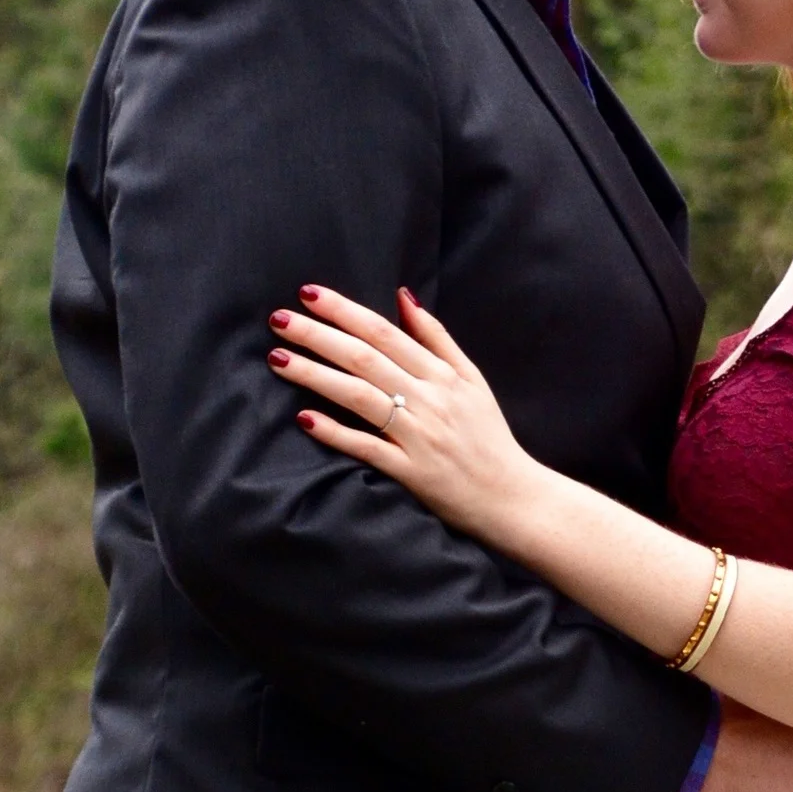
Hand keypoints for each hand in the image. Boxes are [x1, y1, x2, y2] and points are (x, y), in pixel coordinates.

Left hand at [270, 285, 537, 548]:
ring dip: (315, 376)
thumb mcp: (472, 380)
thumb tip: (403, 297)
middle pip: (365, 358)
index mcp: (442, 375)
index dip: (345, 311)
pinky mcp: (412, 472)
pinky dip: (337, 432)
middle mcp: (429, 401)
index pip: (385, 333)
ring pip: (360, 397)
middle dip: (318, 336)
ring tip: (279, 359)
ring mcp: (419, 436)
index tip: (309, 293)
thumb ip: (436, 338)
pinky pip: (368, 448)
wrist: (513, 497)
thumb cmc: (489, 438)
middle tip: (279, 320)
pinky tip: (305, 419)